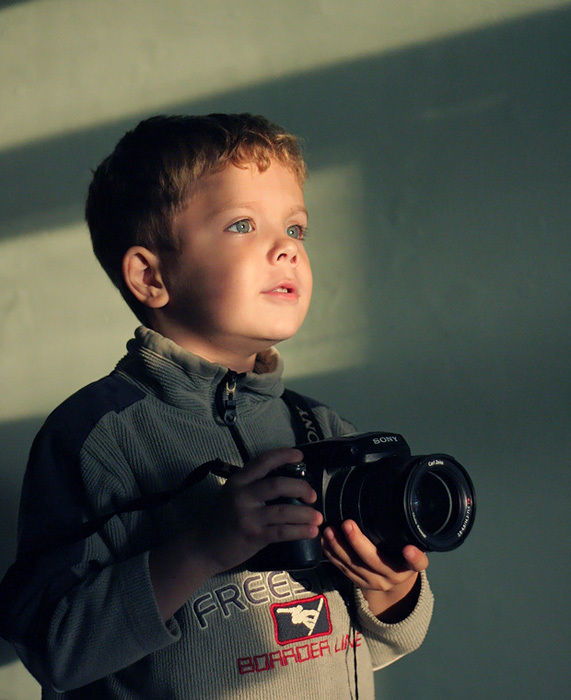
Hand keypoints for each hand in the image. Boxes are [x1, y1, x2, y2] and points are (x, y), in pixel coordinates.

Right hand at [197, 447, 322, 574]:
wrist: (202, 546)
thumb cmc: (221, 518)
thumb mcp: (232, 494)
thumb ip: (253, 486)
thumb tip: (286, 482)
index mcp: (238, 481)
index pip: (263, 461)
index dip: (283, 455)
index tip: (300, 456)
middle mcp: (242, 495)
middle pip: (278, 485)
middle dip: (301, 488)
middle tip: (312, 495)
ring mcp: (247, 516)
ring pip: (284, 511)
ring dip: (306, 513)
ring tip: (318, 517)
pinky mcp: (253, 536)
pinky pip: (281, 532)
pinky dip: (299, 531)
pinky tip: (311, 531)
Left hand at [321, 519, 427, 621]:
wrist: (394, 580)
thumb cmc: (401, 555)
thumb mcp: (411, 545)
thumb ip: (409, 533)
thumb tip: (401, 505)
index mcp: (409, 566)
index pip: (417, 564)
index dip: (414, 558)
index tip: (409, 550)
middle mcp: (392, 577)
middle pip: (375, 561)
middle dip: (358, 543)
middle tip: (347, 524)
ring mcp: (373, 582)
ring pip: (354, 566)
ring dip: (339, 547)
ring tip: (329, 530)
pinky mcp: (358, 582)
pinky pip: (343, 569)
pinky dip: (332, 554)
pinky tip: (325, 541)